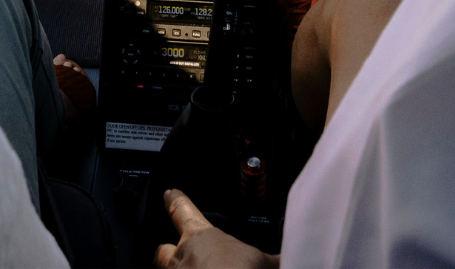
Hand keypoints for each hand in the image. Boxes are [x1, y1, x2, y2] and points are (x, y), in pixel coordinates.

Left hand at [154, 189, 279, 268]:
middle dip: (166, 250)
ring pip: (162, 268)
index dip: (175, 200)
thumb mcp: (264, 262)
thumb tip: (292, 254)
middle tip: (174, 252)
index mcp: (200, 236)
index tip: (169, 192)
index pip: (182, 209)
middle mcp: (182, 255)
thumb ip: (273, 258)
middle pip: (162, 248)